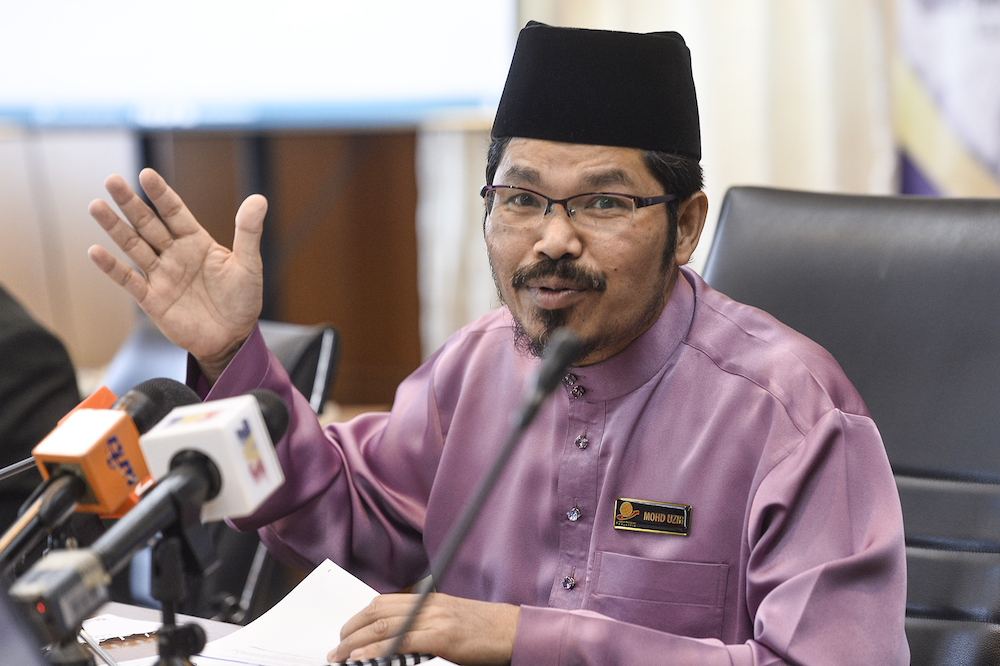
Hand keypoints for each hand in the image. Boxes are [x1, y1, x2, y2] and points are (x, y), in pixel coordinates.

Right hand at [88, 168, 266, 382]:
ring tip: (96, 205)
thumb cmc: (242, 300)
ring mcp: (161, 276)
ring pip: (133, 246)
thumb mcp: (249, 265)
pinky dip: (112, 267)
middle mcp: (174, 255)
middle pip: (148, 224)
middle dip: (130, 203)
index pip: (175, 212)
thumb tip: (259, 199)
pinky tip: (95, 251)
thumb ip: (249, 232)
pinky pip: (129, 280)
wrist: (233, 337)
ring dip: (115, 227)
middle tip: (112, 180)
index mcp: (196, 242)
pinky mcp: (153, 299)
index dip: (161, 194)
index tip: (146, 174)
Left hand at [330, 593, 518, 665]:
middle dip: (350, 631)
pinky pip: (401, 641)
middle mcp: (427, 604)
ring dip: (355, 643)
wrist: (511, 631)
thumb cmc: (483, 630)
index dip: (358, 618)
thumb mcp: (449, 620)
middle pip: (377, 612)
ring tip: (340, 657)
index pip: (383, 603)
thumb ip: (423, 624)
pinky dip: (376, 649)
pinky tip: (362, 658)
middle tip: (335, 649)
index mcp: (427, 600)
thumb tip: (395, 639)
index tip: (345, 634)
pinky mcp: (441, 636)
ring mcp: (434, 619)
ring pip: (384, 626)